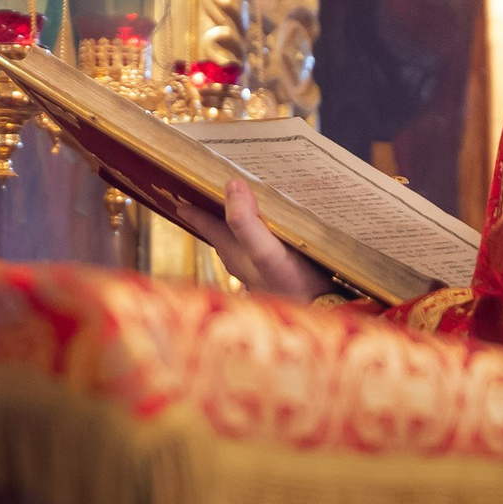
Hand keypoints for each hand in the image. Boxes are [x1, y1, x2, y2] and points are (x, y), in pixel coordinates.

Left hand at [170, 178, 331, 302]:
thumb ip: (246, 222)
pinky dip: (259, 240)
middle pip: (222, 235)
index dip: (194, 211)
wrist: (324, 318)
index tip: (178, 197)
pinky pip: (261, 253)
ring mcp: (260, 275)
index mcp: (235, 254)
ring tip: (238, 211)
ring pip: (240, 246)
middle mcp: (243, 265)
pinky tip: (272, 238)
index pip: (208, 226)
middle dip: (214, 216)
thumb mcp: (266, 252)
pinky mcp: (280, 280)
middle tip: (205, 196)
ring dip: (238, 227)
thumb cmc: (293, 288)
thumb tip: (231, 186)